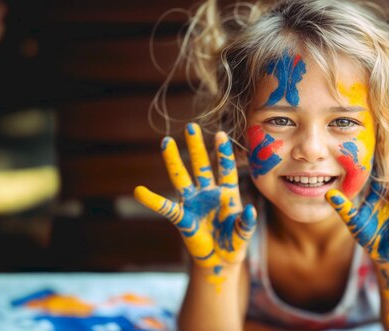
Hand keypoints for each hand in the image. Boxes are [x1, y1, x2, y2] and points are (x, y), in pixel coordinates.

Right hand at [134, 124, 256, 270]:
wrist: (220, 260)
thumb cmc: (235, 243)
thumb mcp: (244, 234)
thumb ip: (246, 223)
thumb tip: (249, 210)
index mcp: (227, 193)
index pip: (225, 169)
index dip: (223, 153)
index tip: (221, 134)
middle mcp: (209, 193)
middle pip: (202, 166)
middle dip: (197, 147)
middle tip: (191, 127)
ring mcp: (194, 203)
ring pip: (182, 178)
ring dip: (174, 161)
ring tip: (166, 142)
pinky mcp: (183, 218)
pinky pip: (166, 208)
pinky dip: (153, 201)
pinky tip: (140, 191)